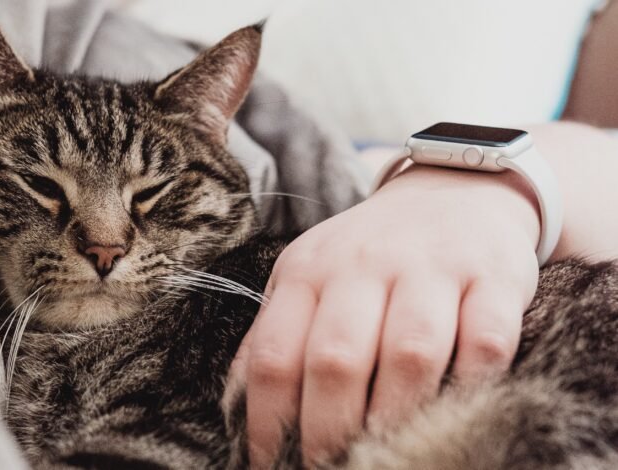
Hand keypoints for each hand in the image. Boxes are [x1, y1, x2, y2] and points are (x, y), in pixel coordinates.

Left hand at [224, 164, 540, 467]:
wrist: (452, 190)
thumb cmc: (370, 252)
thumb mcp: (309, 276)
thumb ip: (276, 334)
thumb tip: (240, 406)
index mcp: (307, 271)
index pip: (274, 355)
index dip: (267, 421)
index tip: (270, 461)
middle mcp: (363, 264)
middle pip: (336, 360)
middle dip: (329, 430)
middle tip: (330, 466)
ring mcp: (430, 268)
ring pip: (410, 354)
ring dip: (397, 417)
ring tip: (388, 452)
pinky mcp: (492, 276)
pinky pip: (485, 342)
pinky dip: (472, 386)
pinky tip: (456, 409)